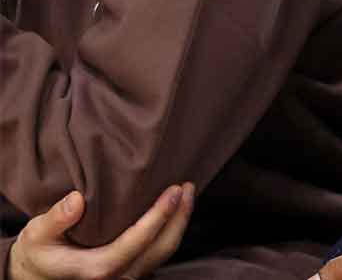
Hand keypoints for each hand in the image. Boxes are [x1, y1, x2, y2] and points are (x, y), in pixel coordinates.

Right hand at [8, 184, 193, 279]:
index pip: (138, 241)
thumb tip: (77, 200)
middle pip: (160, 248)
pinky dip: (169, 231)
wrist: (37, 275)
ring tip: (187, 194)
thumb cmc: (39, 253)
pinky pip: (157, 253)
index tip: (174, 190)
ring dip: (179, 223)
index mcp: (97, 269)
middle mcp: (117, 277)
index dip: (160, 215)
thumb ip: (55, 219)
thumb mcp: (36, 236)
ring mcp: (126, 277)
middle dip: (179, 216)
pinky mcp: (130, 273)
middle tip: (188, 186)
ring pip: (164, 253)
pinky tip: (173, 211)